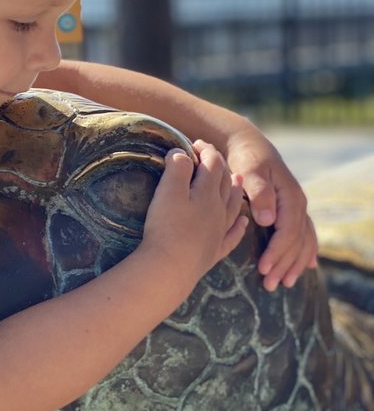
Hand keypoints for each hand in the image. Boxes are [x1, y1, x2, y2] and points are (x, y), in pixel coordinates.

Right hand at [142, 142, 247, 292]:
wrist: (171, 268)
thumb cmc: (167, 227)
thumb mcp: (168, 190)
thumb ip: (177, 168)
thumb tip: (181, 152)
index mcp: (208, 192)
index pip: (212, 164)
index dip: (206, 151)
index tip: (196, 142)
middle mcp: (219, 210)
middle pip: (225, 183)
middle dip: (219, 166)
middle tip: (211, 157)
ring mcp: (219, 232)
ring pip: (234, 206)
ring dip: (237, 191)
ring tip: (238, 181)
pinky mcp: (214, 252)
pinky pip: (233, 236)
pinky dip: (239, 227)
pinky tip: (243, 224)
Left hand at [222, 125, 317, 290]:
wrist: (246, 144)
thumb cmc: (245, 157)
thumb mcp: (249, 169)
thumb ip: (258, 191)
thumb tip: (268, 219)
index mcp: (289, 195)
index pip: (288, 230)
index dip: (278, 251)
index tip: (264, 268)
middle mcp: (297, 203)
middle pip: (297, 240)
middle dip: (285, 264)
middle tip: (270, 284)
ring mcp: (296, 207)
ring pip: (302, 240)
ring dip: (294, 263)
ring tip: (284, 283)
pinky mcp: (289, 210)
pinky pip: (304, 234)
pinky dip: (305, 252)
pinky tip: (305, 267)